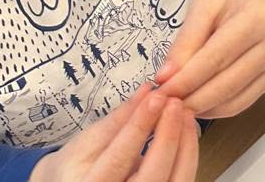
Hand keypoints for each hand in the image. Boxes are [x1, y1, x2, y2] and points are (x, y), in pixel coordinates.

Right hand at [31, 87, 196, 181]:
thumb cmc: (77, 164)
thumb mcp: (87, 140)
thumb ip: (118, 119)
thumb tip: (148, 91)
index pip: (119, 160)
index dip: (139, 126)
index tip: (156, 96)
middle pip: (151, 177)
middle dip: (167, 137)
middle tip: (175, 103)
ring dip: (184, 145)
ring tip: (185, 113)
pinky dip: (188, 156)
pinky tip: (186, 130)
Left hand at [154, 0, 264, 117]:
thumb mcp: (204, 4)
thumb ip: (186, 41)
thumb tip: (165, 79)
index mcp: (258, 18)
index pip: (214, 60)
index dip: (184, 81)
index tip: (158, 93)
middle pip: (226, 85)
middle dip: (190, 100)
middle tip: (163, 106)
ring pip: (235, 102)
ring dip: (202, 109)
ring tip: (177, 106)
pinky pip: (243, 103)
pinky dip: (217, 109)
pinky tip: (199, 104)